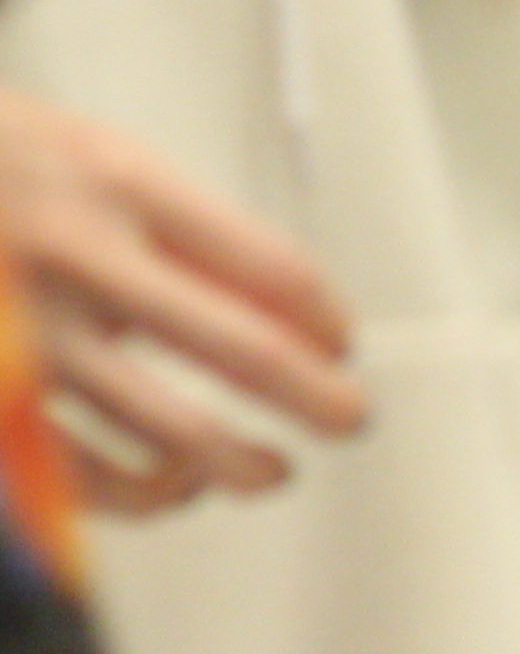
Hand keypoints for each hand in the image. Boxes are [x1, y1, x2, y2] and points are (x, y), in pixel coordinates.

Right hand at [0, 88, 365, 510]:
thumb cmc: (3, 173)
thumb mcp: (96, 162)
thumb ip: (186, 235)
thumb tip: (301, 322)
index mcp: (120, 184)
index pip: (274, 269)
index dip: (325, 321)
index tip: (338, 347)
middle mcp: (77, 257)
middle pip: (248, 351)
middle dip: (321, 400)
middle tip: (350, 420)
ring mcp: (26, 332)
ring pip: (172, 431)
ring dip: (243, 463)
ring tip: (270, 470)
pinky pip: (78, 472)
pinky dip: (142, 492)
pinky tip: (172, 482)